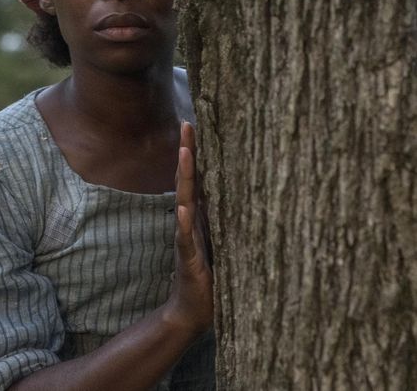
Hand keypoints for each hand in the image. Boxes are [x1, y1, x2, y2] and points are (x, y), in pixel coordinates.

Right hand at [164, 121, 213, 336]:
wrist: (191, 311)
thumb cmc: (212, 279)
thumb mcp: (227, 244)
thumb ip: (230, 222)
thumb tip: (254, 198)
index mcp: (200, 217)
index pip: (198, 178)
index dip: (197, 152)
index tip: (197, 125)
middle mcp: (189, 222)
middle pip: (187, 180)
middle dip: (188, 152)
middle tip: (187, 125)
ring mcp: (186, 238)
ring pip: (184, 200)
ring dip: (184, 177)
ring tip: (185, 153)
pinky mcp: (187, 258)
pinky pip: (185, 237)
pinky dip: (183, 221)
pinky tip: (182, 207)